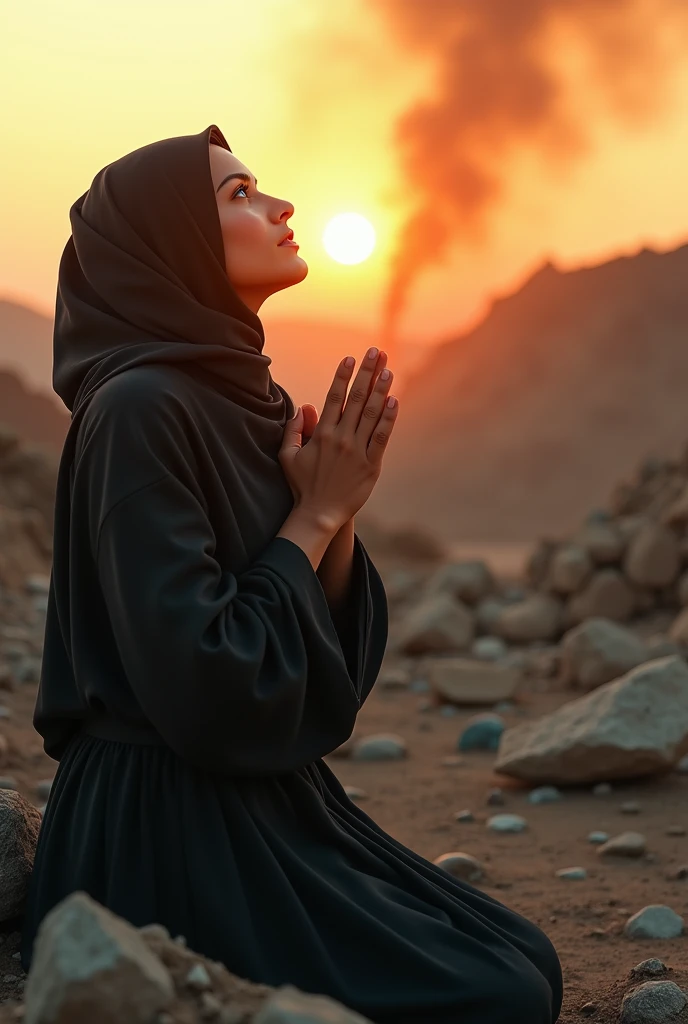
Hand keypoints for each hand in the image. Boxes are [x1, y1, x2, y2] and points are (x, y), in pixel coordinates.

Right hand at [278, 348, 396, 526]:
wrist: (318, 514)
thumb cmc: (302, 485)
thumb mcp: (287, 456)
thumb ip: (294, 429)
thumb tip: (304, 406)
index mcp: (321, 434)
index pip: (334, 398)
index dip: (343, 376)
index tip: (349, 358)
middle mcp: (340, 439)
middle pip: (356, 399)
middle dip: (366, 373)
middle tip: (375, 352)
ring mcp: (357, 452)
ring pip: (371, 415)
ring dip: (381, 390)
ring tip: (388, 369)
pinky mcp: (371, 466)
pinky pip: (381, 438)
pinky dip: (388, 419)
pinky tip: (394, 401)